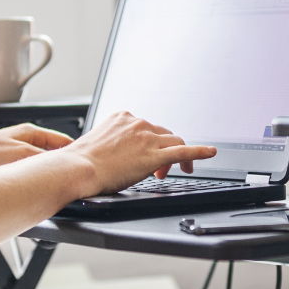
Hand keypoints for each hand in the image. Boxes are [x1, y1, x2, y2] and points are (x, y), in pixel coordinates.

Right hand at [64, 110, 217, 194]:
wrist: (77, 169)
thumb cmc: (80, 162)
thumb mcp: (95, 143)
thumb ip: (110, 143)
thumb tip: (112, 155)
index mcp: (122, 117)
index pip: (146, 127)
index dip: (150, 143)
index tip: (145, 156)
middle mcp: (137, 123)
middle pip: (162, 134)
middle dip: (163, 151)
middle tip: (158, 171)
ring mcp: (147, 138)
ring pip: (174, 142)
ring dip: (177, 157)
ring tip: (177, 171)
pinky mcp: (153, 155)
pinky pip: (183, 151)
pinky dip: (200, 151)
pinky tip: (211, 153)